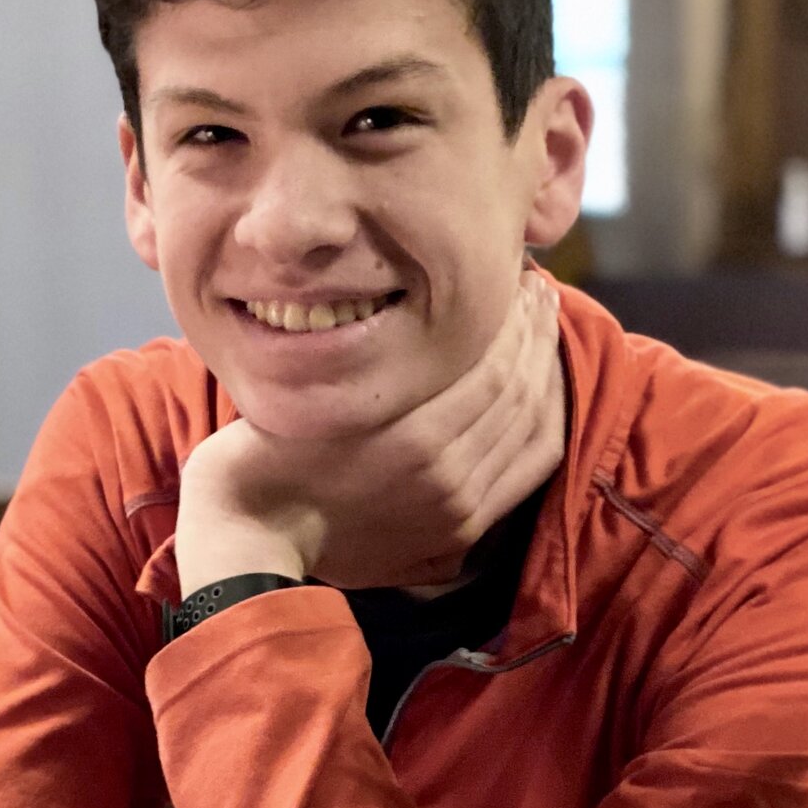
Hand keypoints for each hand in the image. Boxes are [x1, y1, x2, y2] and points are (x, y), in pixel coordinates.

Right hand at [174, 271, 565, 594]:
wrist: (261, 530)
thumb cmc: (277, 446)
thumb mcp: (325, 391)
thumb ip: (390, 362)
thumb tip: (440, 312)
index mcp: (416, 440)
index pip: (494, 367)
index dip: (515, 319)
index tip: (518, 278)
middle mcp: (449, 476)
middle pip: (520, 394)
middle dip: (537, 336)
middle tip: (539, 293)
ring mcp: (460, 508)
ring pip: (533, 430)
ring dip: (547, 374)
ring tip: (543, 330)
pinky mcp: (463, 528)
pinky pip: (529, 467)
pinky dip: (545, 422)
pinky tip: (544, 390)